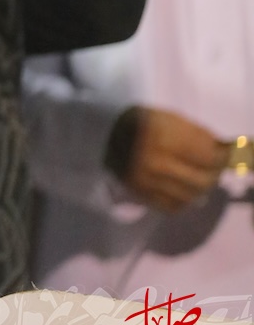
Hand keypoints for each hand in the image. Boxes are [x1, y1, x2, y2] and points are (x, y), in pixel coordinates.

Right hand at [113, 107, 229, 212]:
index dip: (220, 157)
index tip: (222, 156)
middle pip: (201, 181)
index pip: (206, 156)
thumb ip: (196, 134)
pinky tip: (181, 190)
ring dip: (199, 190)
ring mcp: (147, 181)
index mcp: (163, 136)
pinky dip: (182, 201)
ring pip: (189, 197)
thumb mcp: (168, 117)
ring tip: (198, 180)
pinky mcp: (140, 194)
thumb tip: (220, 151)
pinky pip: (171, 207)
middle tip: (213, 170)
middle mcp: (156, 161)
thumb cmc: (139, 121)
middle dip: (213, 175)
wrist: (102, 134)